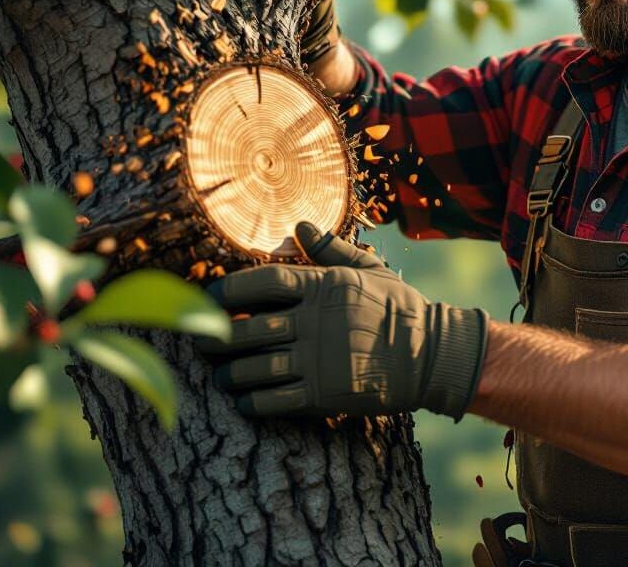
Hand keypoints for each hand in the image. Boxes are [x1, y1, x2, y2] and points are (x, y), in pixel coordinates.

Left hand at [198, 222, 488, 420]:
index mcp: (324, 287)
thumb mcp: (369, 270)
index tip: (209, 297)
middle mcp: (315, 322)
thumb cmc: (398, 308)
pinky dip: (250, 401)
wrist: (429, 356)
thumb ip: (330, 250)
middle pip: (247, 328)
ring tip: (219, 373)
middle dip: (214, 335)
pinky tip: (242, 398)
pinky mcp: (323, 395)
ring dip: (228, 373)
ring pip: (253, 368)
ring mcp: (318, 361)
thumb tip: (299, 226)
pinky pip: (272, 401)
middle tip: (197, 339)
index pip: (264, 283)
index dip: (229, 290)